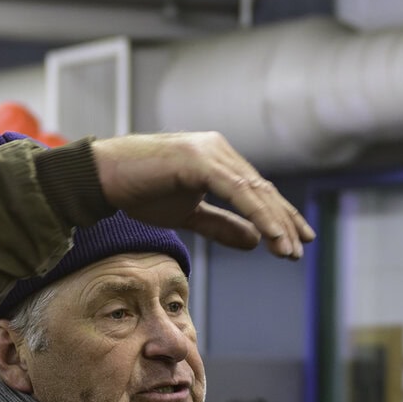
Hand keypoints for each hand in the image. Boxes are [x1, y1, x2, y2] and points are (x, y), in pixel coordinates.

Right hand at [90, 132, 314, 258]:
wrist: (103, 177)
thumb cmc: (140, 192)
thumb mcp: (188, 215)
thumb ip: (221, 225)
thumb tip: (255, 242)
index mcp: (218, 159)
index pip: (257, 191)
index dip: (279, 216)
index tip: (297, 240)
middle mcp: (218, 149)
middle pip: (262, 191)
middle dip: (284, 223)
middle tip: (299, 252)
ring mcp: (210, 151)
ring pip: (254, 192)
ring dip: (275, 224)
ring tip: (289, 252)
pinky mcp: (199, 160)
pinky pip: (237, 191)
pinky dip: (257, 215)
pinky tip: (271, 236)